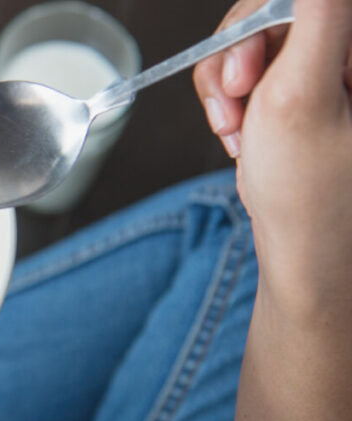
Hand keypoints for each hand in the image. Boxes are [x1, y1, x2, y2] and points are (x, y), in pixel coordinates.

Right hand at [195, 0, 351, 313]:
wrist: (304, 253)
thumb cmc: (306, 194)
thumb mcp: (299, 94)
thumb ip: (315, 17)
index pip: (298, 2)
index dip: (257, 25)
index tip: (244, 73)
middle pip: (274, 15)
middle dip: (237, 60)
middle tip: (236, 105)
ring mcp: (333, 72)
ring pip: (257, 41)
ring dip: (229, 86)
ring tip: (237, 129)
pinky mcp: (310, 88)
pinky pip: (255, 68)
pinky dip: (236, 101)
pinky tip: (244, 133)